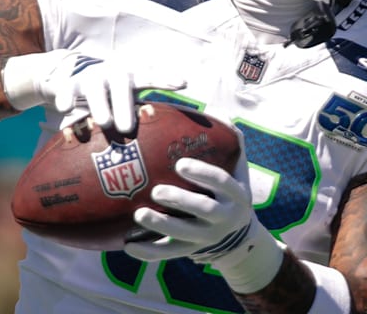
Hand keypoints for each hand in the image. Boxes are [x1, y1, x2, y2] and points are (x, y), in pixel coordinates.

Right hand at [1, 49, 185, 132]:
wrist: (74, 73)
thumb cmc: (112, 94)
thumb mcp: (128, 97)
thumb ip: (142, 114)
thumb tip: (166, 147)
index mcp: (133, 77)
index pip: (152, 77)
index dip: (166, 79)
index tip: (183, 83)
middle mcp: (114, 73)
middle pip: (122, 86)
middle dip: (125, 106)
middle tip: (127, 128)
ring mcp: (93, 76)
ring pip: (95, 89)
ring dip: (99, 105)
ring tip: (103, 122)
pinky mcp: (71, 82)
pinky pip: (69, 90)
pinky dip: (67, 98)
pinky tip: (65, 109)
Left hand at [124, 129, 285, 293]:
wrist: (237, 233)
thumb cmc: (228, 189)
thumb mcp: (238, 168)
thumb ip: (230, 142)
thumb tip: (220, 112)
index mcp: (236, 194)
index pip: (222, 182)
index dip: (203, 173)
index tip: (181, 164)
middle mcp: (224, 218)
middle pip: (204, 210)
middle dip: (181, 200)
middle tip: (157, 190)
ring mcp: (207, 237)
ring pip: (184, 235)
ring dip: (161, 226)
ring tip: (139, 214)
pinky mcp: (189, 251)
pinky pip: (168, 254)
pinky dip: (148, 253)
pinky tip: (128, 245)